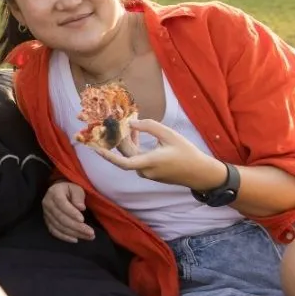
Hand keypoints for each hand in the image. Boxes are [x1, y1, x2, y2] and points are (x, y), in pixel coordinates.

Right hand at [42, 181, 94, 242]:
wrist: (59, 191)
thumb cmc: (70, 190)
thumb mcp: (76, 188)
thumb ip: (78, 197)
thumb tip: (81, 207)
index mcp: (54, 192)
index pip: (62, 204)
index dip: (72, 213)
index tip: (82, 219)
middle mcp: (47, 203)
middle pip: (61, 218)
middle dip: (77, 227)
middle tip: (91, 233)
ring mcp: (46, 214)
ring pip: (59, 226)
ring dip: (74, 233)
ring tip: (88, 237)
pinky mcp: (47, 222)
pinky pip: (54, 231)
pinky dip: (64, 237)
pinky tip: (75, 239)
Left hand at [92, 119, 227, 190]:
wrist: (199, 173)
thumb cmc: (186, 153)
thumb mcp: (170, 135)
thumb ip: (150, 127)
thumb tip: (130, 123)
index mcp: (149, 162)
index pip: (123, 162)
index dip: (108, 156)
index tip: (95, 148)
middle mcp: (145, 170)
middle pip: (125, 154)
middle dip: (119, 138)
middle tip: (113, 122)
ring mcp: (147, 173)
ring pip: (131, 156)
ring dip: (128, 140)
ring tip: (129, 123)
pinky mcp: (150, 173)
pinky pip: (137, 158)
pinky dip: (135, 146)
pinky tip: (136, 132)